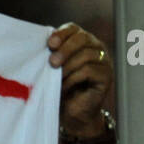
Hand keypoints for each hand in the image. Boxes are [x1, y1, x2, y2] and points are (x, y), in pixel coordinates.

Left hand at [48, 22, 112, 138]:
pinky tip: (65, 86)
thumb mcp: (51, 69)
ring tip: (56, 78)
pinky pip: (90, 70)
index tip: (49, 44)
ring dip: (68, 66)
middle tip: (51, 62)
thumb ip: (50, 55)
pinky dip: (74, 78)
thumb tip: (37, 44)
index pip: (73, 29)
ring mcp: (103, 61)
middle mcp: (95, 48)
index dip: (62, 34)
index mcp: (81, 41)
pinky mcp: (106, 76)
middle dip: (65, 49)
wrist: (70, 114)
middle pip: (82, 38)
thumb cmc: (59, 89)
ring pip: (86, 55)